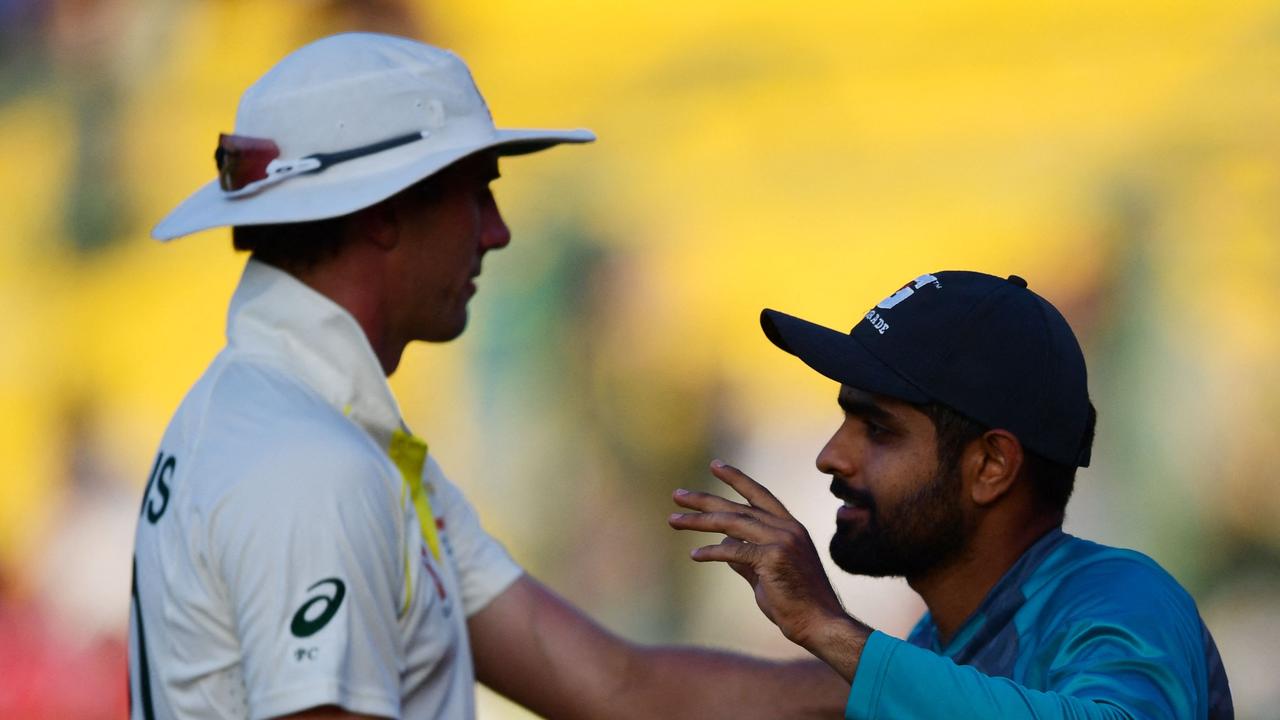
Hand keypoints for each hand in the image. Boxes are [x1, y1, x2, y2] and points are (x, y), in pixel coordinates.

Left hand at [668, 460, 865, 667]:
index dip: (737, 479)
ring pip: (731, 524)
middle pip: (737, 507)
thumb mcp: (767, 573)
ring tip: (673, 520)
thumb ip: (746, 556)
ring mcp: (781, 540)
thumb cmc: (794, 602)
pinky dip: (712, 552)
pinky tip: (694, 554)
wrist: (819, 623)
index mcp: (790, 527)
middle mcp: (787, 528)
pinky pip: (734, 550)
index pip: (759, 494)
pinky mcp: (773, 558)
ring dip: (699, 521)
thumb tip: (724, 543)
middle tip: (677, 495)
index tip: (715, 465)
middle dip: (704, 500)